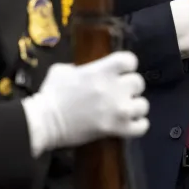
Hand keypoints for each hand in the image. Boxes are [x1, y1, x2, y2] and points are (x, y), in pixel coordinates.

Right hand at [21, 51, 149, 155]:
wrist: (45, 122)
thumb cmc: (51, 94)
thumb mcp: (60, 71)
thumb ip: (77, 68)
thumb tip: (81, 71)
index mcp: (101, 70)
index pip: (129, 60)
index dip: (126, 65)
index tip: (120, 71)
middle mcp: (114, 88)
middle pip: (139, 82)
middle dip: (130, 87)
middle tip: (119, 93)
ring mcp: (118, 110)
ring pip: (143, 105)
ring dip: (134, 107)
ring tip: (124, 110)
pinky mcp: (117, 128)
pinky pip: (141, 127)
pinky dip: (137, 126)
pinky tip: (129, 124)